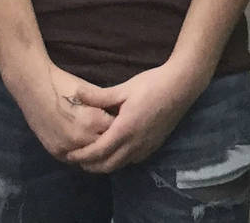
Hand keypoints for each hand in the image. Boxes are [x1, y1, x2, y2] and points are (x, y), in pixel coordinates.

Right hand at [6, 64, 116, 161]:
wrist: (34, 87)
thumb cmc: (63, 84)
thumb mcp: (90, 93)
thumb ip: (105, 106)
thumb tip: (119, 116)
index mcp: (92, 121)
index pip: (116, 131)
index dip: (120, 127)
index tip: (123, 124)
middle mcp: (81, 138)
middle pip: (105, 147)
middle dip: (110, 141)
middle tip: (114, 136)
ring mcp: (67, 148)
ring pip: (91, 159)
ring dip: (97, 152)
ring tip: (102, 143)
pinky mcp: (56, 152)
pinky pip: (75, 159)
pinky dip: (82, 154)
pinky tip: (88, 148)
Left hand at [65, 60, 205, 173]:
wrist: (181, 86)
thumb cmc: (151, 85)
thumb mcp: (123, 89)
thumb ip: (99, 96)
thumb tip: (76, 93)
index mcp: (124, 130)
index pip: (98, 152)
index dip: (82, 156)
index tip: (69, 155)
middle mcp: (135, 144)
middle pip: (108, 165)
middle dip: (90, 165)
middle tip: (77, 159)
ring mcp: (146, 147)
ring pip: (121, 165)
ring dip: (105, 165)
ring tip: (93, 157)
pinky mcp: (154, 146)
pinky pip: (132, 161)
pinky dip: (119, 161)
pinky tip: (115, 151)